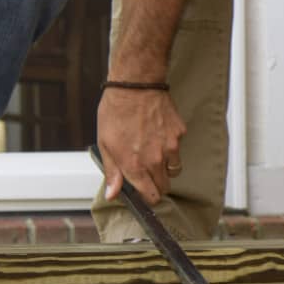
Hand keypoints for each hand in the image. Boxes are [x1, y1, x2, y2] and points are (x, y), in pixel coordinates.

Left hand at [96, 87, 186, 204]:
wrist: (135, 85)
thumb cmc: (116, 112)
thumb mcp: (105, 144)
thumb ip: (112, 172)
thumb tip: (112, 195)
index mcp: (135, 165)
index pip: (151, 196)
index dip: (147, 198)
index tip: (143, 193)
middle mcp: (155, 160)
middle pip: (164, 187)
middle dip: (156, 186)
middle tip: (147, 175)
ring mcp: (170, 147)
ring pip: (174, 171)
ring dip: (165, 169)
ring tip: (154, 155)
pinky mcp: (179, 134)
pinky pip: (178, 149)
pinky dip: (171, 148)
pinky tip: (158, 136)